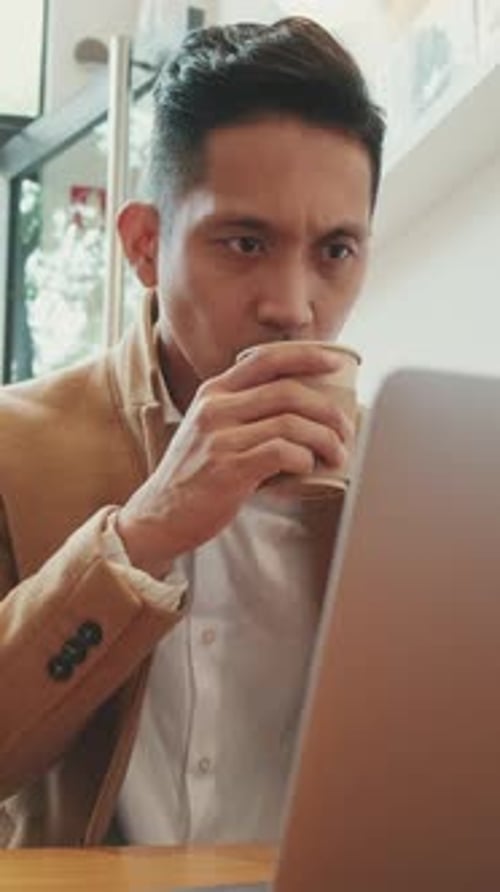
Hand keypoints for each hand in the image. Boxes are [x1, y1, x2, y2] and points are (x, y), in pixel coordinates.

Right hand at [117, 343, 352, 577]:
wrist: (159, 516)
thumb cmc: (194, 475)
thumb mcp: (210, 429)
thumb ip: (243, 412)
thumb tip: (301, 408)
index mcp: (214, 393)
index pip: (265, 359)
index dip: (306, 356)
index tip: (335, 364)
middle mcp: (215, 409)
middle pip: (287, 391)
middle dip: (327, 409)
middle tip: (345, 428)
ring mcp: (219, 438)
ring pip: (290, 423)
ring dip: (324, 439)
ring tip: (336, 454)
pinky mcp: (228, 469)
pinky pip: (280, 452)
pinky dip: (303, 458)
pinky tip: (307, 468)